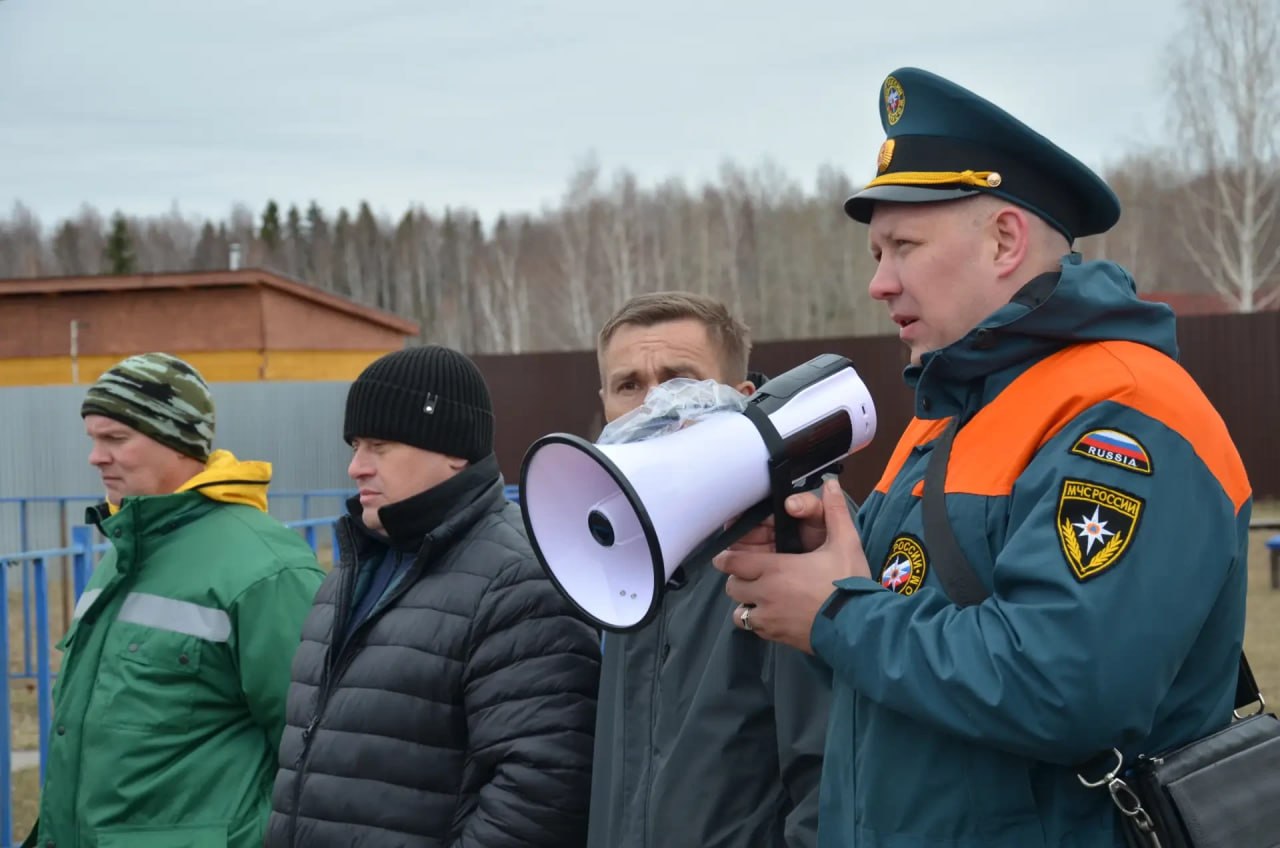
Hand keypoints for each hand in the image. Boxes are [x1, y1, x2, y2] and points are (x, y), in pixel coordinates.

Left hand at [713, 479, 871, 652]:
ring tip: (761, 598)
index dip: (727, 557)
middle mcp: (764, 594)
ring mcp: (768, 619)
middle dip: (738, 579)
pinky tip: (773, 616)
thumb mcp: (846, 544)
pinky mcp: (776, 637)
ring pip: (738, 612)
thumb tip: (830, 483)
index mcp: (774, 568)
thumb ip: (836, 512)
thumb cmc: (848, 583)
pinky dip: (757, 622)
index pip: (731, 562)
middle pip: (731, 586)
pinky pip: (753, 630)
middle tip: (752, 575)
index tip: (730, 555)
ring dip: (745, 604)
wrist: (858, 628)